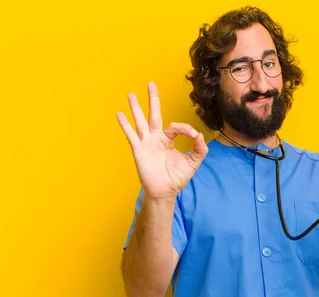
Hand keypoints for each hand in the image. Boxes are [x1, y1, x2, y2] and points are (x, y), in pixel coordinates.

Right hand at [116, 82, 207, 198]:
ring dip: (136, 108)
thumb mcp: (192, 163)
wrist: (165, 192)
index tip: (193, 136)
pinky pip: (131, 135)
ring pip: (141, 121)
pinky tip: (119, 114)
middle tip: (151, 83)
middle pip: (154, 114)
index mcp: (168, 139)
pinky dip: (125, 125)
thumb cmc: (176, 178)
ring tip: (131, 94)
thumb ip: (199, 149)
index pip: (177, 127)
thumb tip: (199, 135)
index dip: (186, 129)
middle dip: (153, 99)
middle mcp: (156, 138)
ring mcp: (146, 143)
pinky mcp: (139, 150)